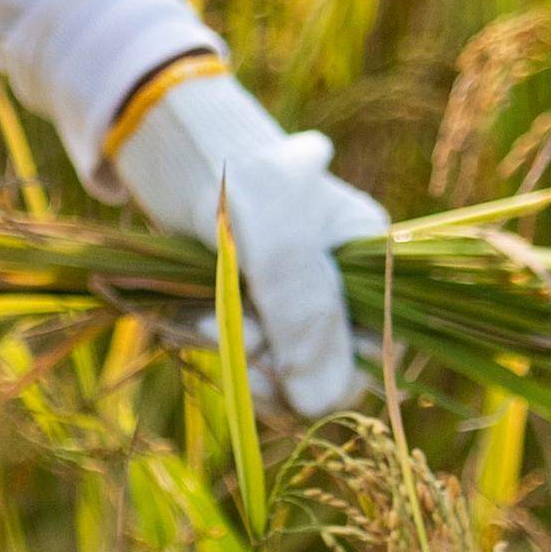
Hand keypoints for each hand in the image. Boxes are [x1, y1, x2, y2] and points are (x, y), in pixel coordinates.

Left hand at [109, 71, 390, 418]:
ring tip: (209, 324)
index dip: (336, 375)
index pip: (379, 348)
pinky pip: (246, 354)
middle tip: (241, 346)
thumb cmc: (233, 180)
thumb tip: (319, 401)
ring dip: (245, 359)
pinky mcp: (250, 305)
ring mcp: (293, 296)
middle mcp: (340, 283)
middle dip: (282, 370)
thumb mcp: (274, 238)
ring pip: (283, 370)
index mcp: (372, 258)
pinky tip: (198, 324)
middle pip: (327, 370)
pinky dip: (222, 347)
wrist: (171, 150)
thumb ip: (304, 312)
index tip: (283, 372)